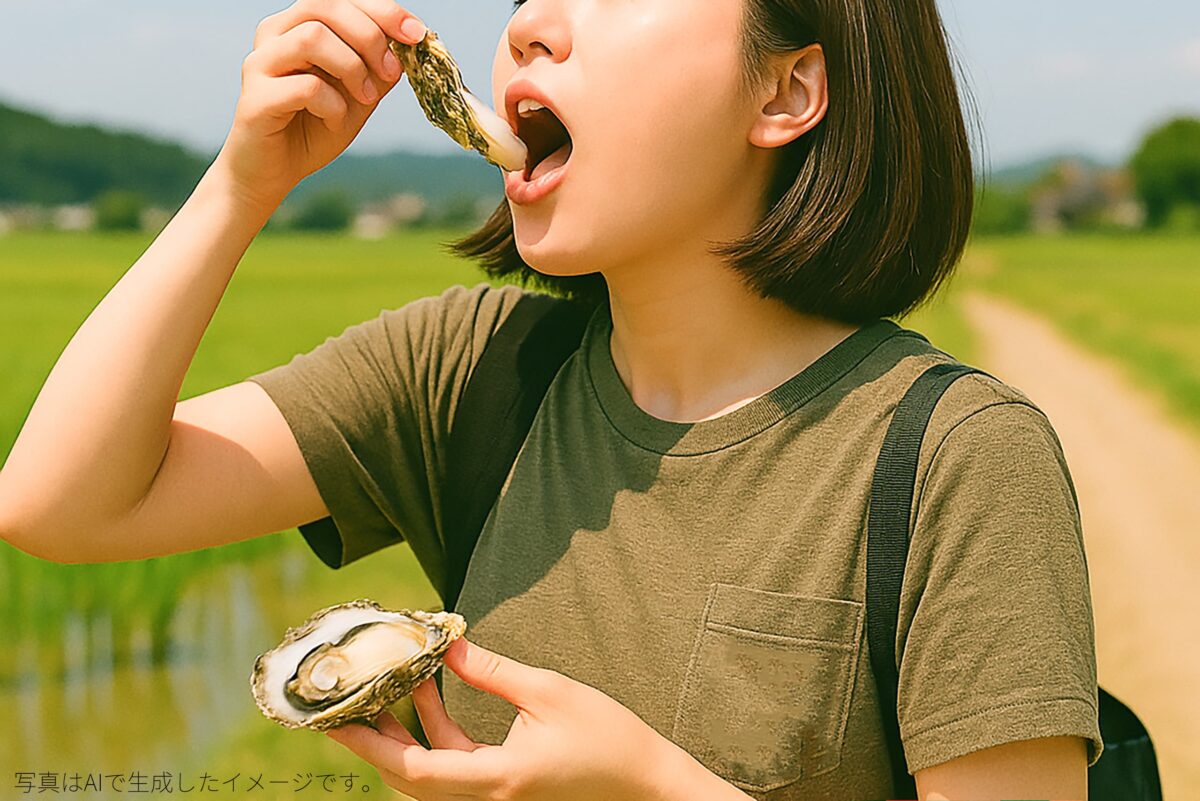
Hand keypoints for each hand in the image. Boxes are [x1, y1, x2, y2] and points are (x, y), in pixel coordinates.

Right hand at [212, 0, 425, 209]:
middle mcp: (274, 35)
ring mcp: (260, 63)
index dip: (383, 11)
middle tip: (391, 72)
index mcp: (298, 25)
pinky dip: (332, 104)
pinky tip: (334, 120)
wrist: (274, 172)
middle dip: (370, 37)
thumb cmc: (315, 128)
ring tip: (364, 99)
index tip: (416, 33)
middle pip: (326, 7)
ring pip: (312, 37)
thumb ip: (379, 69)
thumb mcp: (359, 96)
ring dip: (351, 68)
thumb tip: (412, 45)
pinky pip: (305, 87)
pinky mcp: (256, 98)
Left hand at [326, 637, 708, 800]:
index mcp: (497, 779)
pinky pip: (453, 766)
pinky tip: (429, 694)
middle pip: (410, 780)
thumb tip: (448, 644)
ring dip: (402, 735)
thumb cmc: (607, 737)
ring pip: (429, 774)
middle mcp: (489, 798)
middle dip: (372, 742)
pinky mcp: (505, 787)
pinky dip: (434, 734)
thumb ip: (493, 671)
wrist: (646, 781)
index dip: (369, 745)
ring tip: (381, 689)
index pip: (415, 771)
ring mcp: (496, 796)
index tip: (334, 721)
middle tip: (339, 706)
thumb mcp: (550, 692)